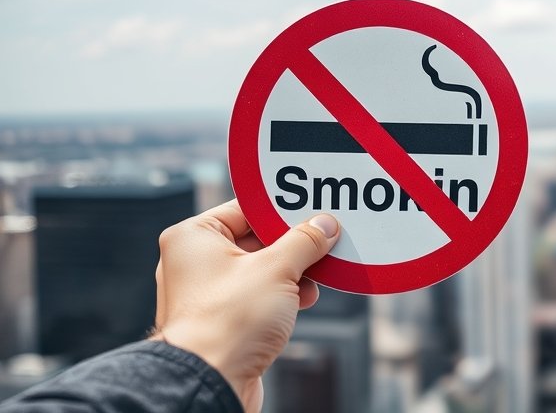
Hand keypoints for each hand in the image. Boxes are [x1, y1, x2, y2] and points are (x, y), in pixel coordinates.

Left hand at [149, 200, 340, 411]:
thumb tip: (324, 225)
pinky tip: (305, 297)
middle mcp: (195, 261)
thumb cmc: (226, 323)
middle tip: (323, 239)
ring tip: (318, 273)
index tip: (312, 210)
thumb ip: (304, 241)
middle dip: (293, 244)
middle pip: (255, 239)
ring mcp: (209, 293)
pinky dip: (283, 294)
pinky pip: (258, 295)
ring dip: (292, 271)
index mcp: (193, 237)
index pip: (245, 208)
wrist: (210, 383)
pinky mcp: (223, 320)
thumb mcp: (277, 269)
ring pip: (260, 269)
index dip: (282, 210)